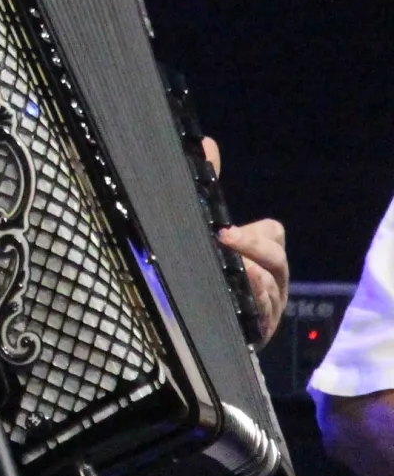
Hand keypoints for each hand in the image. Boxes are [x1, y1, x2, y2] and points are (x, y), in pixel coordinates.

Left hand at [203, 137, 288, 344]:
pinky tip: (232, 304)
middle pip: (276, 261)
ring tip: (233, 274)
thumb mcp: (210, 232)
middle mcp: (269, 279)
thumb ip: (209, 188)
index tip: (225, 231)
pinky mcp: (255, 332)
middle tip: (224, 242)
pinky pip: (259, 320)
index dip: (254, 233)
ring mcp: (265, 307)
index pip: (272, 234)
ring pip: (268, 290)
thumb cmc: (210, 271)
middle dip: (254, 251)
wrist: (200, 326)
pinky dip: (248, 309)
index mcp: (260, 253)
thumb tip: (206, 143)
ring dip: (251, 282)